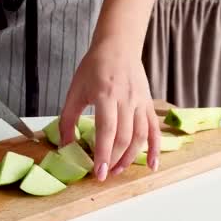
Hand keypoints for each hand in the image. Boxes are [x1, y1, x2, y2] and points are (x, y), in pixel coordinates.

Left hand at [59, 40, 160, 180]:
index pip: (107, 131)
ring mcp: (140, 102)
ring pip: (140, 136)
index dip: (103, 154)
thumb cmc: (93, 68)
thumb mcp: (74, 91)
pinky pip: (154, 129)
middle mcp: (126, 100)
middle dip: (114, 160)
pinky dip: (155, 148)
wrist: (118, 47)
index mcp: (105, 95)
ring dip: (130, 158)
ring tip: (118, 170)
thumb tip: (66, 146)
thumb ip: (68, 119)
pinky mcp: (149, 104)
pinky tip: (153, 165)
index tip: (98, 173)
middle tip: (104, 174)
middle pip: (124, 137)